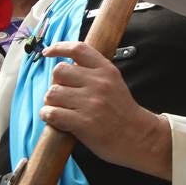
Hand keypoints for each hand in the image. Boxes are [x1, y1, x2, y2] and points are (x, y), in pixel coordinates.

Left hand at [41, 41, 172, 179]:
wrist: (137, 136)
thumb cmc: (121, 111)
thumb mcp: (114, 83)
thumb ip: (94, 73)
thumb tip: (65, 68)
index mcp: (107, 70)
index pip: (79, 49)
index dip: (59, 48)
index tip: (48, 53)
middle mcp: (99, 83)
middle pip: (59, 71)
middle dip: (56, 83)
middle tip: (64, 95)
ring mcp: (91, 102)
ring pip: (52, 93)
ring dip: (51, 102)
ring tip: (61, 109)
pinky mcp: (83, 122)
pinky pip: (51, 113)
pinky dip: (48, 115)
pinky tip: (56, 119)